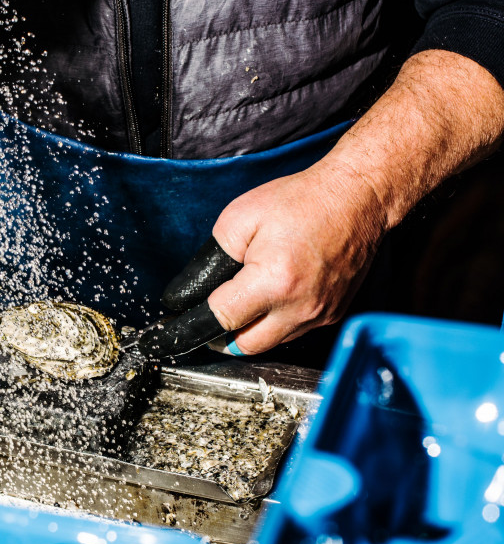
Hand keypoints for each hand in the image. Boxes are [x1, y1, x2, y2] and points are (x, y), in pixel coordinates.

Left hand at [206, 158, 386, 353]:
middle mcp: (299, 307)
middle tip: (211, 317)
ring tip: (242, 304)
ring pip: (271, 342)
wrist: (358, 197)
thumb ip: (211, 259)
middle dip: (223, 336)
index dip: (198, 319)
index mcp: (273, 282)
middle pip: (246, 346)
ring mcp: (320, 314)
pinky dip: (277, 322)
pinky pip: (294, 331)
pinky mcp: (333, 314)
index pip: (223, 320)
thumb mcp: (239, 218)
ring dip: (251, 330)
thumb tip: (194, 290)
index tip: (186, 316)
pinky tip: (271, 298)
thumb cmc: (301, 201)